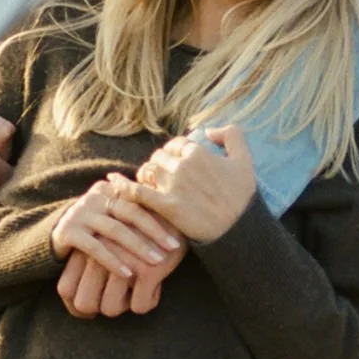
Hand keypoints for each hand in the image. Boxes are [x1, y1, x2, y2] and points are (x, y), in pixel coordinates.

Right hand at [50, 173, 183, 302]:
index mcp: (110, 190)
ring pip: (115, 230)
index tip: (178, 237)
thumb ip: (137, 211)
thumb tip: (175, 219)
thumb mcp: (115, 215)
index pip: (139, 201)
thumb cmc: (96, 228)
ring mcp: (80, 213)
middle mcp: (94, 197)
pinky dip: (113, 261)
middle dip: (154, 232)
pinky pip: (95, 247)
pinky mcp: (67, 231)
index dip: (160, 218)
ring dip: (138, 247)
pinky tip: (128, 274)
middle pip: (130, 212)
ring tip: (157, 262)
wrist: (56, 234)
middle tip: (173, 248)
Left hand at [133, 125, 256, 240]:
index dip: (175, 153)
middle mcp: (182, 165)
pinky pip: (138, 192)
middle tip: (163, 177)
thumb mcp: (245, 159)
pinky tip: (114, 184)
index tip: (177, 164)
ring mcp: (172, 185)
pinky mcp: (165, 206)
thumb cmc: (242, 197)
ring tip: (149, 184)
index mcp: (197, 152)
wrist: (238, 229)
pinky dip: (124, 187)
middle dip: (160, 165)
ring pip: (147, 171)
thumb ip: (231, 135)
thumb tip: (208, 130)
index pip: (175, 145)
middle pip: (159, 157)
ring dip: (146, 176)